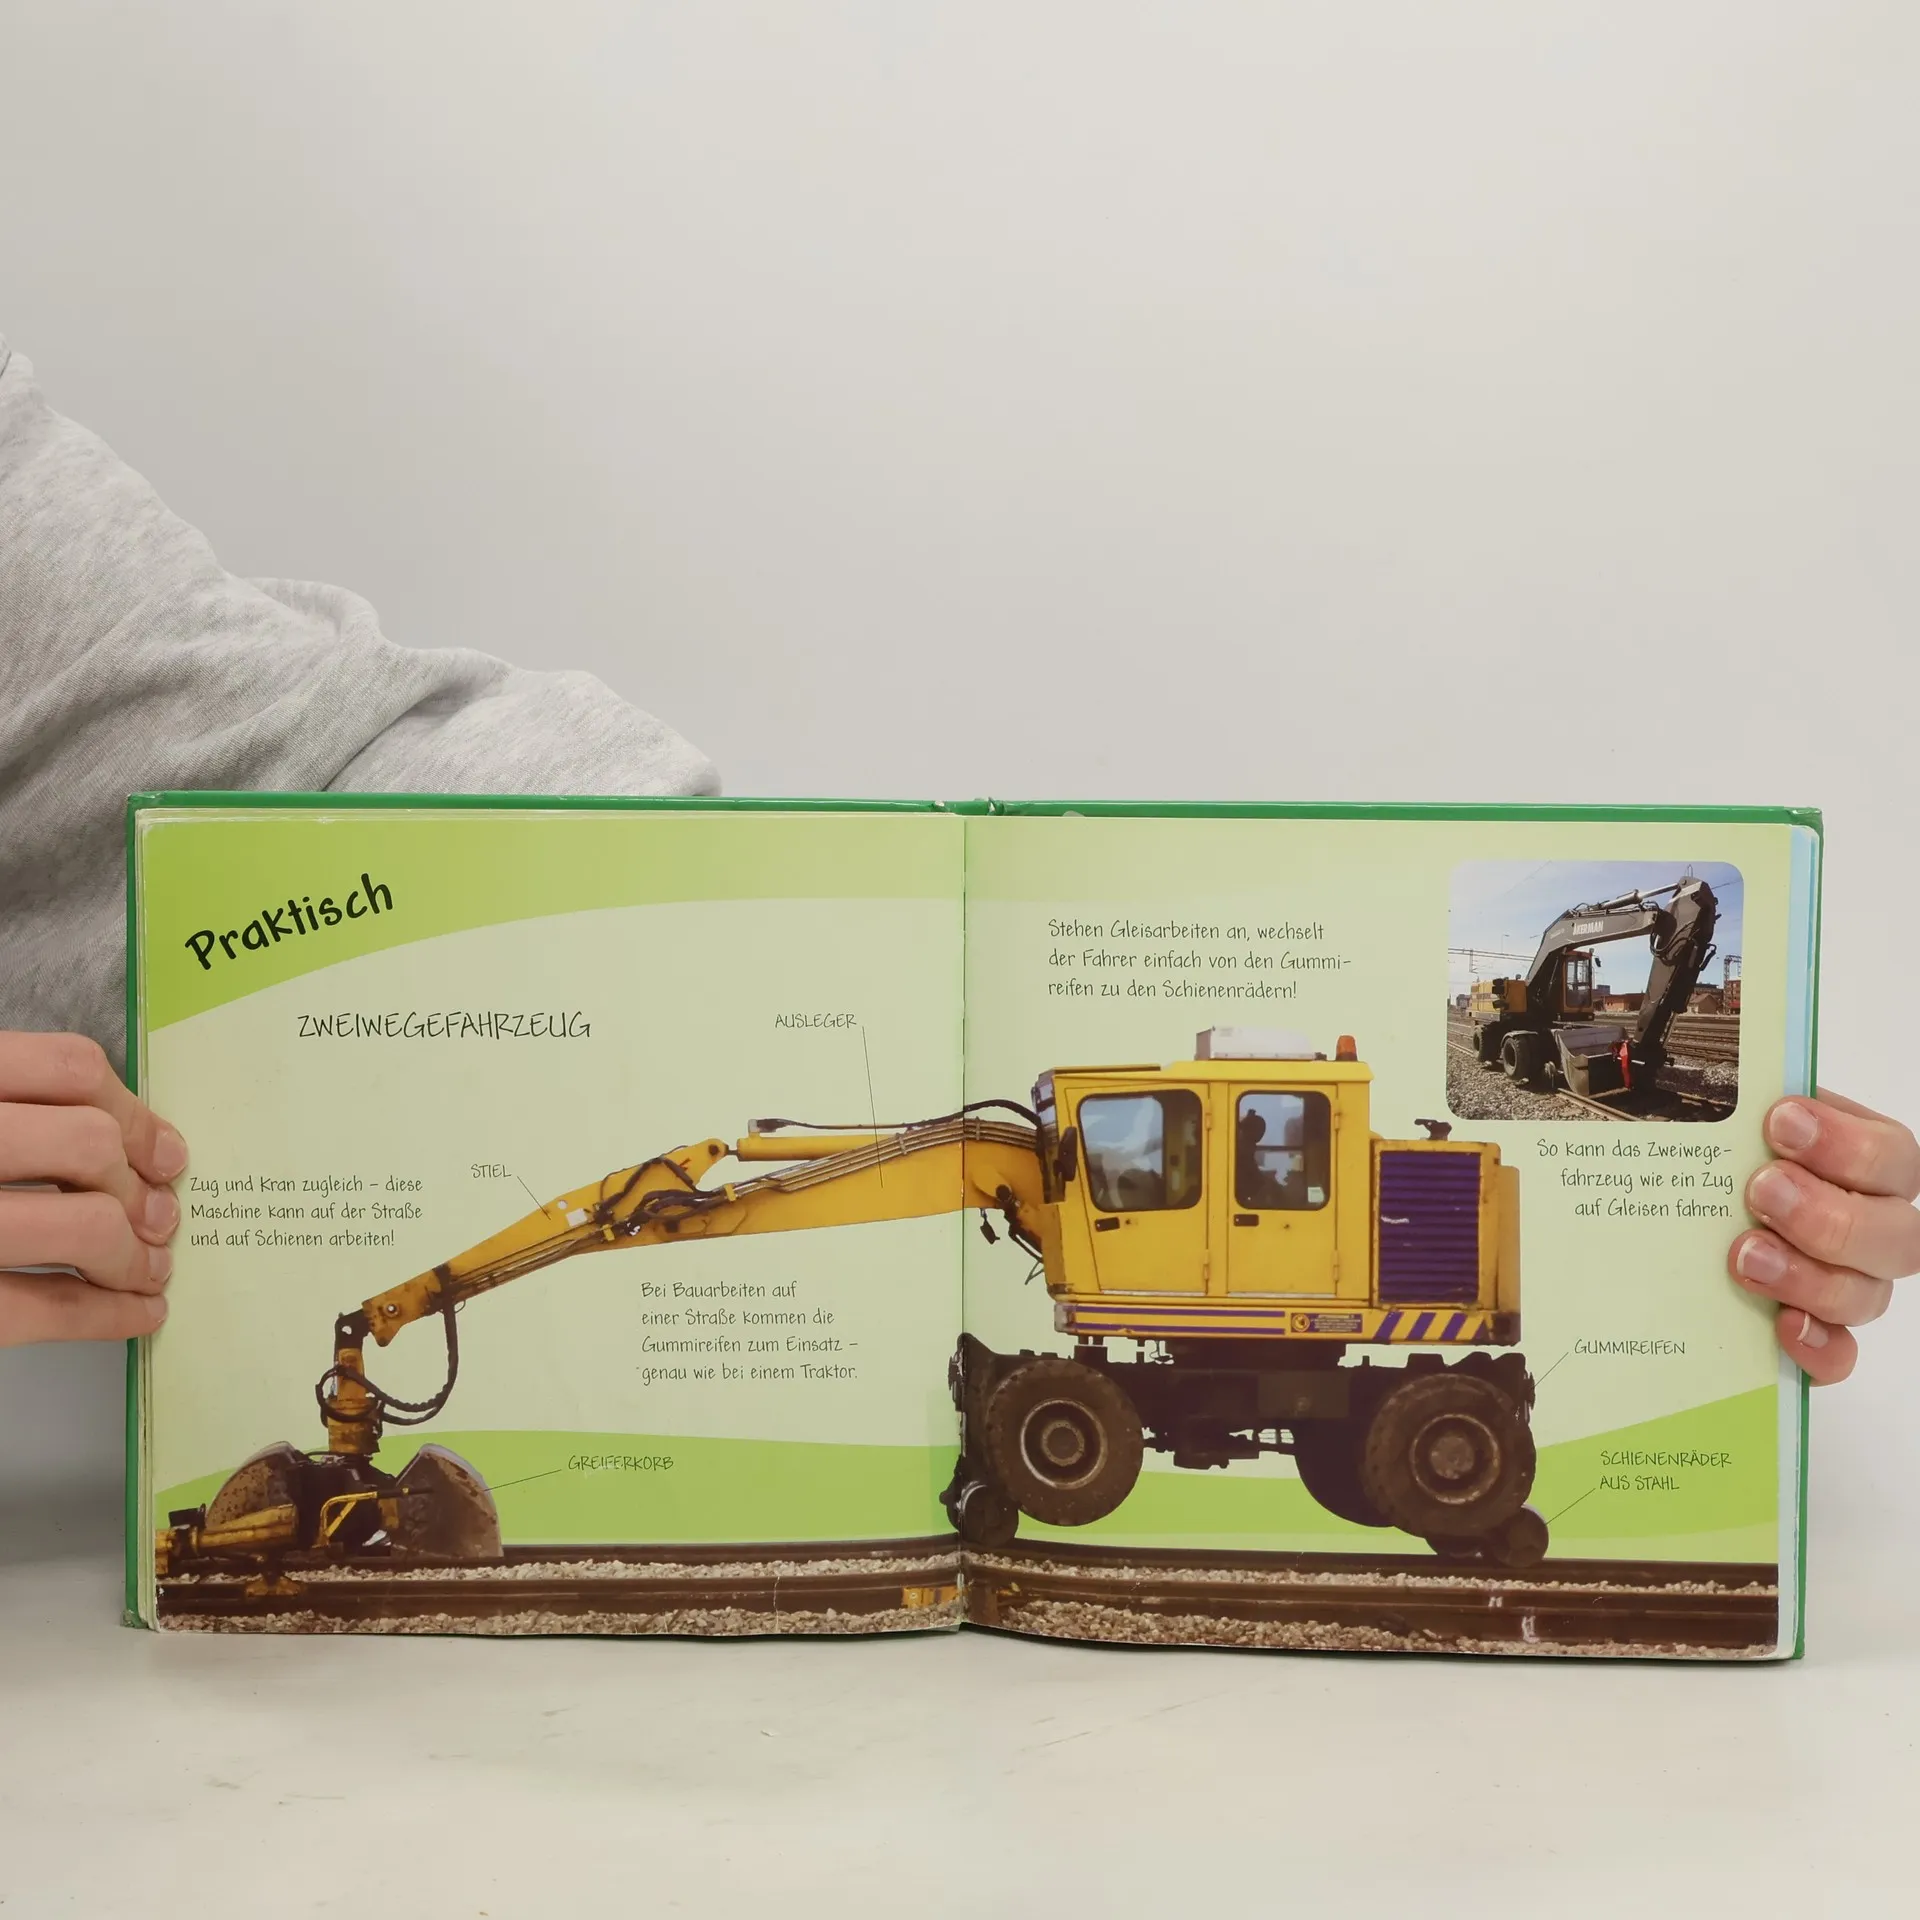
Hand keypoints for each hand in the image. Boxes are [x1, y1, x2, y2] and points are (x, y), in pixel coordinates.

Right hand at [0, 1031, 184, 1346]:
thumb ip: (22, 1111)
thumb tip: (129, 1145)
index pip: (70, 1068)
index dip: (134, 1113)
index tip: (168, 1153)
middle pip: (89, 1142)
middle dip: (139, 1186)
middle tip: (164, 1216)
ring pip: (83, 1224)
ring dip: (134, 1254)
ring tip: (151, 1268)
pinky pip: (45, 1308)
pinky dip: (108, 1315)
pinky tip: (138, 1313)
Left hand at [1729, 1089, 1919, 1384]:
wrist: (1679, 1211)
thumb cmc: (1718, 1156)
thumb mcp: (1728, 1119)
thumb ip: (1737, 1106)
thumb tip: (1712, 1084)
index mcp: (1863, 1162)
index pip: (1891, 1156)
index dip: (1845, 1143)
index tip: (1780, 1120)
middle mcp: (1872, 1225)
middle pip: (1896, 1234)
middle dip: (1827, 1213)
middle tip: (1761, 1190)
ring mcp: (1850, 1283)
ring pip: (1867, 1294)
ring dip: (1808, 1275)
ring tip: (1745, 1254)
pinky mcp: (1819, 1333)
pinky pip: (1840, 1355)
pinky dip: (1818, 1346)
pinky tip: (1783, 1326)